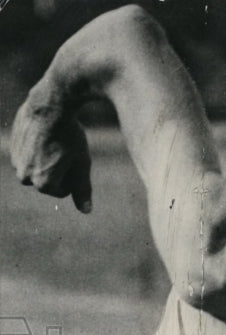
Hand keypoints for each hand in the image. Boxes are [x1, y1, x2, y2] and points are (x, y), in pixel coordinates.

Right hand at [10, 92, 91, 212]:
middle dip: (57, 169)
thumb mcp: (82, 164)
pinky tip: (42, 133)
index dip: (73, 175)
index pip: (63, 190)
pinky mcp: (11, 146)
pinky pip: (27, 155)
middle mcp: (25, 176)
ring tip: (53, 141)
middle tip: (63, 148)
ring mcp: (16, 161)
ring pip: (36, 168)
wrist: (50, 103)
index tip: (73, 158)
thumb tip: (86, 211)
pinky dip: (36, 148)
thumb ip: (83, 190)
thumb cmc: (71, 135)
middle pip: (48, 181)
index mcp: (43, 184)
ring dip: (45, 160)